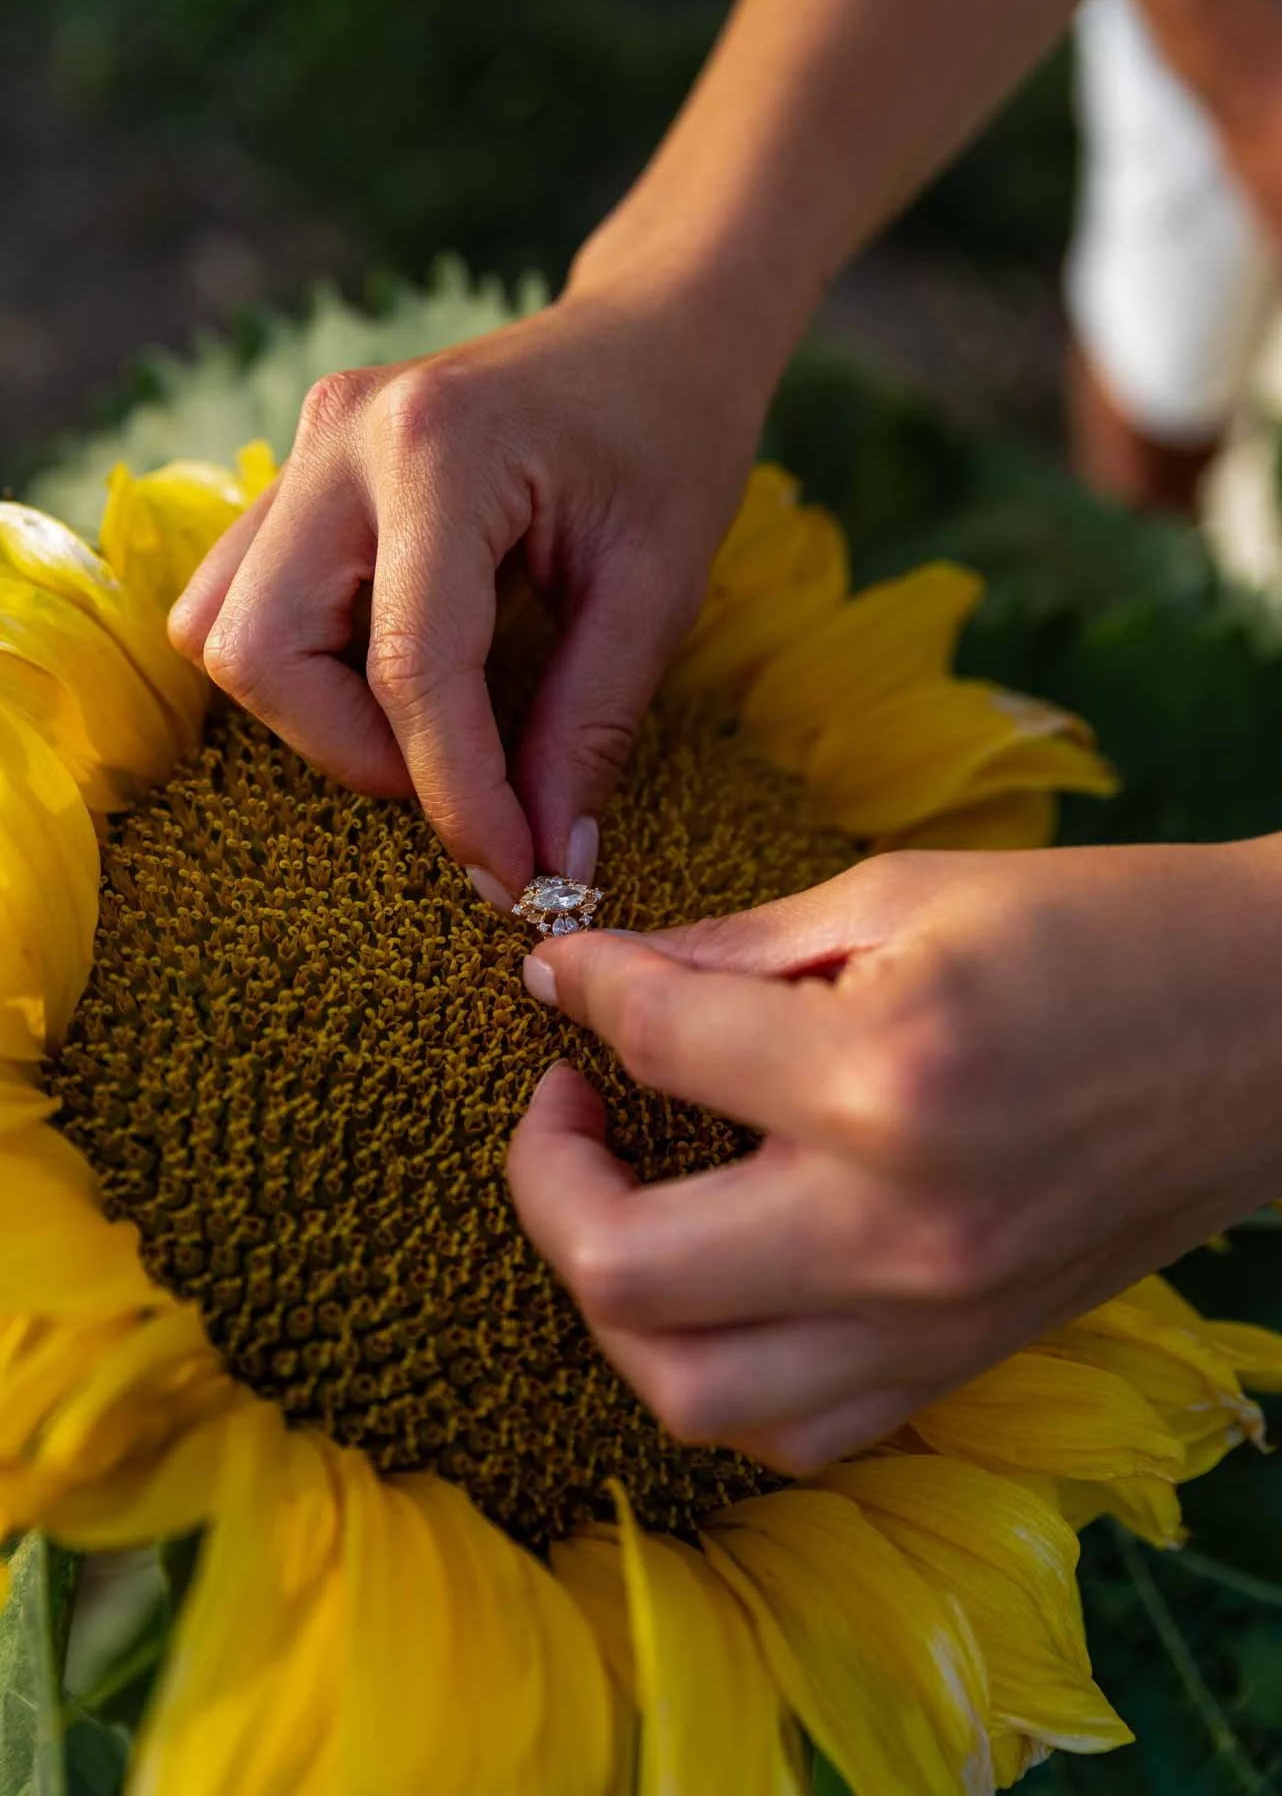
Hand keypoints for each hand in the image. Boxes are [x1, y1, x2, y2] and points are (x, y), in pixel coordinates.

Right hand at [167, 283, 764, 899]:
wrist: (650, 336)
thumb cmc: (669, 446)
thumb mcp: (656, 590)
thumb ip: (589, 727)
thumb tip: (546, 859)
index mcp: (440, 445)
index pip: (409, 665)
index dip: (456, 795)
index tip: (516, 878)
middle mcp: (341, 437)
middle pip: (260, 651)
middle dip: (355, 752)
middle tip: (463, 778)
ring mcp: (303, 447)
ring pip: (224, 629)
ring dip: (317, 713)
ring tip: (435, 722)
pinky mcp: (295, 474)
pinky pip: (239, 598)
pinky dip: (303, 666)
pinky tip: (394, 672)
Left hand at [509, 841, 1281, 1471]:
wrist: (1266, 1030)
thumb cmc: (1096, 932)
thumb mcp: (906, 894)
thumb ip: (735, 947)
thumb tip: (591, 977)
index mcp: (883, 1075)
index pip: (655, 1041)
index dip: (581, 989)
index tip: (563, 975)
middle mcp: (893, 1225)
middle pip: (623, 1267)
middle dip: (545, 1179)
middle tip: (563, 1106)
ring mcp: (930, 1319)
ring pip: (690, 1391)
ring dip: (615, 1302)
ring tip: (622, 1207)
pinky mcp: (962, 1363)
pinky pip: (795, 1431)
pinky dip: (720, 1373)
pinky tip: (720, 1285)